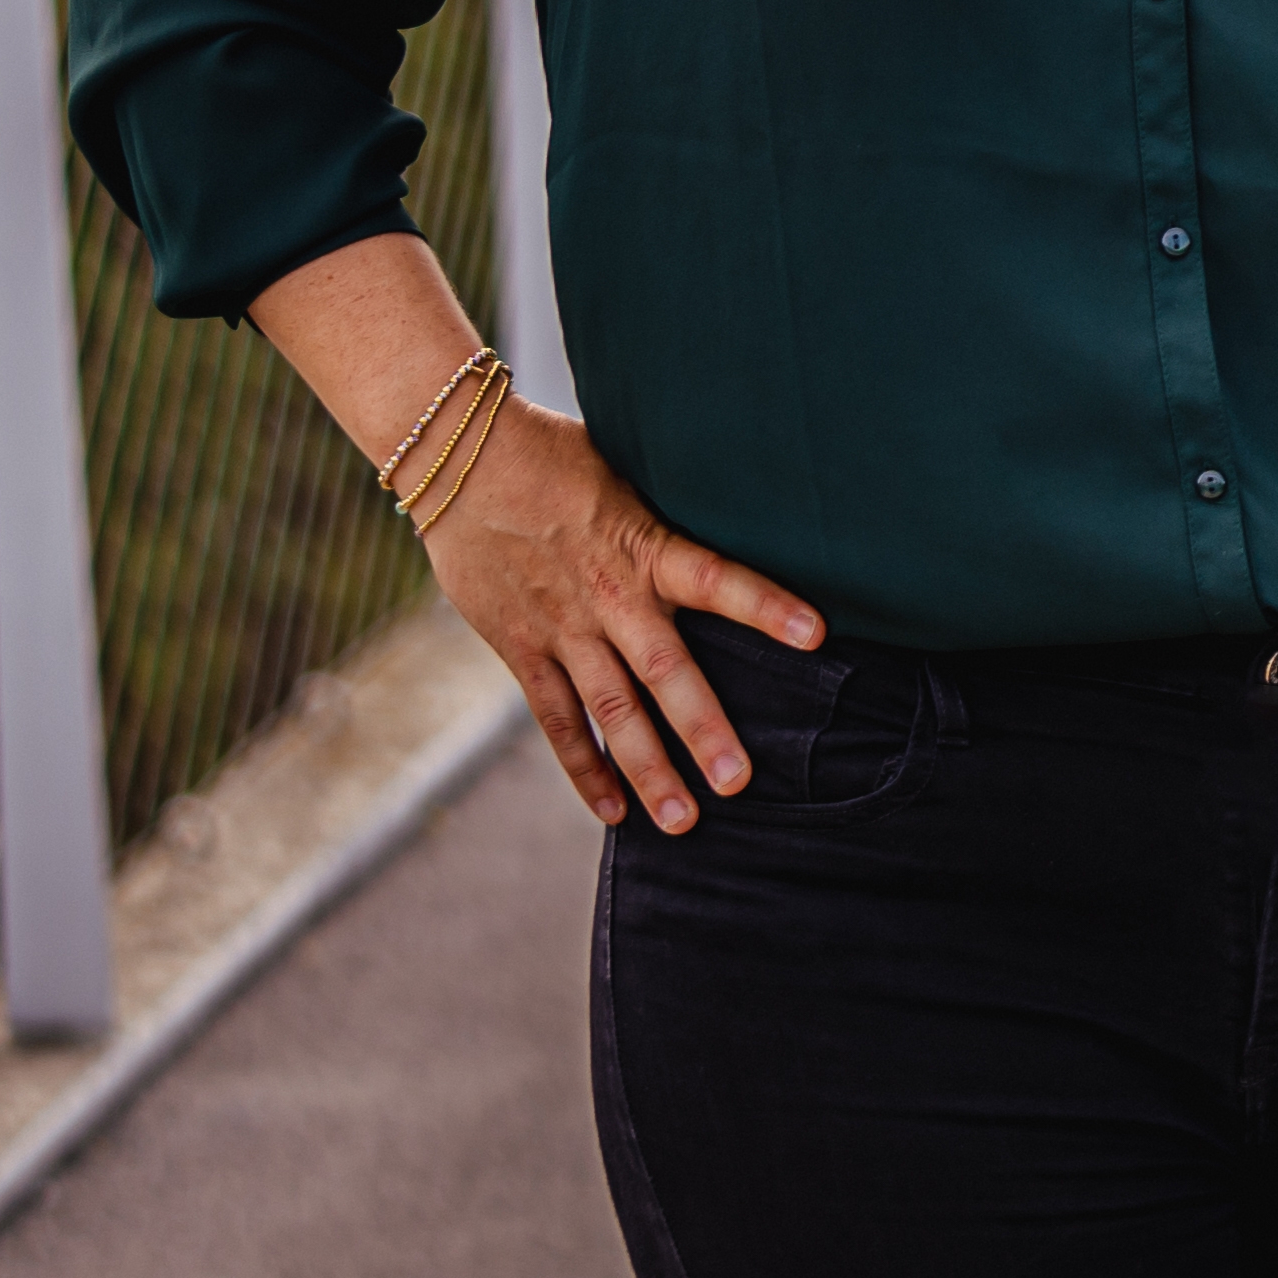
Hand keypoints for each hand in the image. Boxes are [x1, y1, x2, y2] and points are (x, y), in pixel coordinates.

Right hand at [425, 402, 827, 832]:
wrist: (460, 459)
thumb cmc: (558, 456)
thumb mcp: (630, 472)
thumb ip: (673, 516)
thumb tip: (739, 519)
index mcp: (644, 547)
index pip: (716, 578)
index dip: (765, 604)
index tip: (817, 635)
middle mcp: (609, 598)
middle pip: (664, 672)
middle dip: (703, 729)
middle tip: (739, 781)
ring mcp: (562, 629)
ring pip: (612, 711)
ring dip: (648, 769)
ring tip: (683, 820)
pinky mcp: (521, 647)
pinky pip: (556, 718)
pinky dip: (584, 766)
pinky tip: (612, 810)